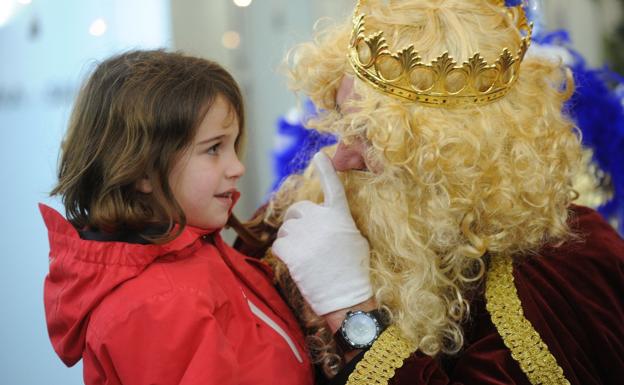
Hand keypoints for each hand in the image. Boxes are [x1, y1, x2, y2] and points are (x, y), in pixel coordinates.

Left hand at [272, 152, 372, 315]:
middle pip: (297, 210)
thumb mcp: (355, 239)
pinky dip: (283, 254)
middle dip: (297, 222)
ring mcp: (305, 234)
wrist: (346, 297)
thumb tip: (325, 219)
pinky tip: (296, 264)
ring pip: (285, 229)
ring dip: (290, 240)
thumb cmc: (354, 271)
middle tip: (306, 241)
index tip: (320, 155)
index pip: (333, 186)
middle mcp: (322, 219)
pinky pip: (278, 244)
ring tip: (305, 257)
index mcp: (340, 215)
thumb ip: (339, 223)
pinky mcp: (291, 251)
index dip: (326, 170)